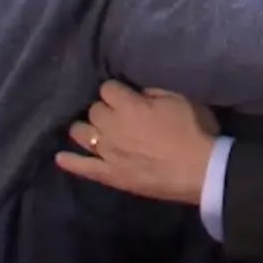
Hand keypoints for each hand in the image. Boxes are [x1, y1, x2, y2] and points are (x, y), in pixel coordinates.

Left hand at [56, 81, 218, 204]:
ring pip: (82, 133)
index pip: (107, 88)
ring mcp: (107, 152)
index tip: (126, 95)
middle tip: (119, 115)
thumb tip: (138, 93)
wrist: (201, 170)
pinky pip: (82, 167)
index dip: (117, 90)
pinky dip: (69, 161)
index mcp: (128, 105)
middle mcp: (111, 126)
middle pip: (94, 109)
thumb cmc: (194, 130)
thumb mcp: (180, 99)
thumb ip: (154, 92)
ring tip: (93, 130)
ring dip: (86, 128)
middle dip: (104, 108)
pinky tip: (61, 157)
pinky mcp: (109, 174)